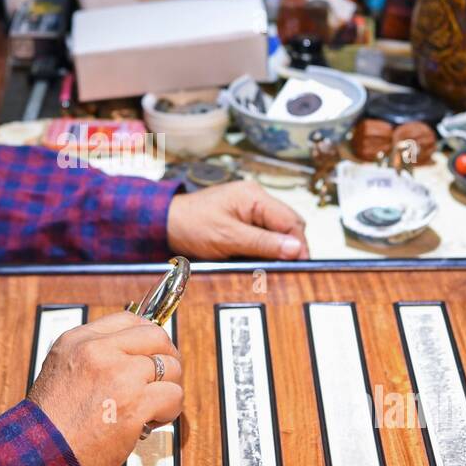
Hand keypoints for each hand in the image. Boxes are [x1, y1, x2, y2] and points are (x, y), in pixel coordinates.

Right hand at [28, 312, 182, 465]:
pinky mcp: (135, 403)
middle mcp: (99, 352)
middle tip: (164, 378)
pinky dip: (169, 411)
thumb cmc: (50, 425)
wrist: (42, 457)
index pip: (130, 320)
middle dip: (167, 358)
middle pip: (156, 337)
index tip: (153, 352)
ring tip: (153, 405)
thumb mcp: (61, 371)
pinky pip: (173, 395)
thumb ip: (93, 357)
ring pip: (170, 366)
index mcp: (79, 341)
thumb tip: (130, 354)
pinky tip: (152, 420)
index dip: (148, 337)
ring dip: (169, 387)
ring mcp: (119, 375)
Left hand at [166, 180, 307, 260]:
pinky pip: (264, 233)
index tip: (300, 264)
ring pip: (277, 230)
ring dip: (277, 248)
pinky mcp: (243, 218)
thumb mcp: (228, 237)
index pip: (291, 220)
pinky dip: (265, 247)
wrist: (165, 223)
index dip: (299, 244)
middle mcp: (256, 198)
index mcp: (254, 196)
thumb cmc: (191, 225)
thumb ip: (263, 242)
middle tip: (288, 268)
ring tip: (272, 265)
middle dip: (290, 247)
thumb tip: (295, 248)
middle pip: (288, 224)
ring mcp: (250, 208)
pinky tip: (260, 258)